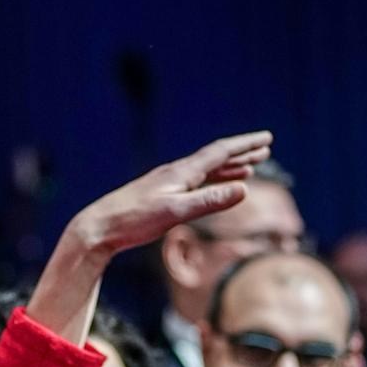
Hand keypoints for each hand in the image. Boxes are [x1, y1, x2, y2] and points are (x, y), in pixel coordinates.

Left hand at [27, 132, 271, 343]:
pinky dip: (212, 182)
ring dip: (229, 168)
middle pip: (215, 158)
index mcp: (181, 173)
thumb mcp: (176, 212)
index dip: (245, 145)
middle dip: (242, 153)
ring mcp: (167, 183)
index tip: (266, 139)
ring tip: (250, 167)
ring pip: (206, 171)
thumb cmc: (134, 221)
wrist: (99, 228)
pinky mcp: (160, 196)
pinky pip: (194, 184)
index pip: (220, 153)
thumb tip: (245, 190)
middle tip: (265, 147)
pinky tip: (215, 188)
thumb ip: (210, 201)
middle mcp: (175, 173)